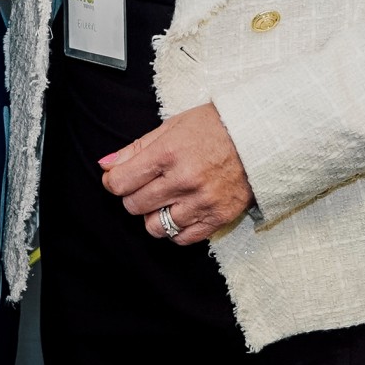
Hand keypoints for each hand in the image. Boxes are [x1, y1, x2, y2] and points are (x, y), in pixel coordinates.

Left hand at [99, 102, 253, 245]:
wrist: (259, 137)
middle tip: (145, 185)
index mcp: (168, 153)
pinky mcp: (218, 217)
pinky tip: (180, 211)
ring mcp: (202, 202)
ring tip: (164, 200)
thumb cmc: (214, 127)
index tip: (118, 178)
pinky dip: (175, 229)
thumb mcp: (172, 126)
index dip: (113, 182)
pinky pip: (182, 238)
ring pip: (155, 227)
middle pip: (135, 205)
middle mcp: (184, 180)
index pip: (121, 183)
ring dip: (153, 216)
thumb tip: (105, 165)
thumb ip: (136, 148)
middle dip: (133, 196)